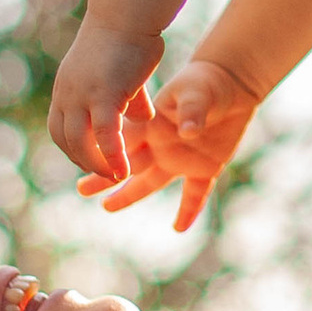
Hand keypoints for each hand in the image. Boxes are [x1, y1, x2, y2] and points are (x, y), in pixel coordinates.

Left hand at [49, 19, 164, 183]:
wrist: (127, 11)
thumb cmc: (131, 36)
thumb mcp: (127, 73)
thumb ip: (131, 98)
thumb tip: (142, 118)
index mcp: (67, 86)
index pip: (60, 127)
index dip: (73, 148)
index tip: (90, 160)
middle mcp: (67, 92)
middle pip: (65, 139)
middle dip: (82, 160)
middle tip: (103, 175)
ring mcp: (81, 94)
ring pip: (81, 142)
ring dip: (96, 164)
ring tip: (116, 178)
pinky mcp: (103, 94)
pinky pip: (105, 134)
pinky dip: (112, 156)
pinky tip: (124, 172)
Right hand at [85, 59, 260, 229]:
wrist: (230, 84)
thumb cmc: (206, 82)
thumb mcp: (197, 91)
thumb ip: (192, 109)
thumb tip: (188, 129)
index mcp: (153, 125)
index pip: (124, 142)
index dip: (108, 155)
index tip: (86, 165)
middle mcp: (160, 145)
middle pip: (128, 166)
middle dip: (104, 177)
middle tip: (81, 190)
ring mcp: (180, 158)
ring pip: (151, 183)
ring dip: (130, 196)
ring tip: (106, 208)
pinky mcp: (206, 167)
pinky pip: (195, 194)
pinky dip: (189, 211)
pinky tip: (179, 228)